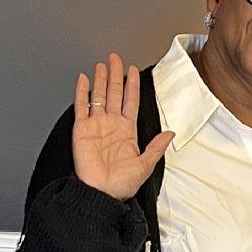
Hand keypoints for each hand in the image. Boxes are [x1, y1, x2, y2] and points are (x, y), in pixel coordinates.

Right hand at [71, 53, 173, 200]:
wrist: (101, 193)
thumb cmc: (120, 184)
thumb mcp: (146, 165)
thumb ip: (157, 147)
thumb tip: (170, 133)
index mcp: (127, 131)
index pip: (130, 101)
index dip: (132, 85)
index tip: (132, 71)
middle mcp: (111, 125)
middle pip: (114, 93)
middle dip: (115, 75)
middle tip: (116, 58)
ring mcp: (96, 125)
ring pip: (99, 96)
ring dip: (101, 79)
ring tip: (102, 64)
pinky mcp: (81, 129)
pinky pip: (81, 106)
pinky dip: (81, 92)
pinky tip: (83, 79)